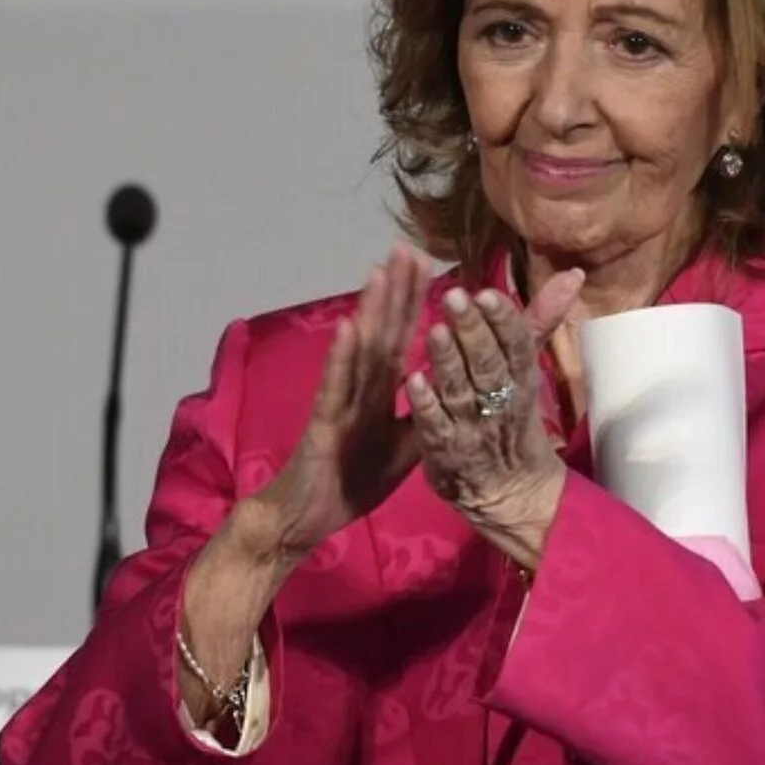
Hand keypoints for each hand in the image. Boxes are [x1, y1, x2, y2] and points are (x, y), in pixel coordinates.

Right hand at [242, 242, 431, 564]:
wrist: (307, 518)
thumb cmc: (352, 481)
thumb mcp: (406, 450)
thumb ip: (427, 418)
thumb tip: (458, 389)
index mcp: (380, 392)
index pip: (402, 338)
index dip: (415, 302)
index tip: (430, 262)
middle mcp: (360, 388)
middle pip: (382, 331)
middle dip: (395, 290)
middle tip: (407, 246)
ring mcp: (340, 402)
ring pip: (358, 351)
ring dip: (369, 311)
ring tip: (380, 272)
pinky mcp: (323, 424)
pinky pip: (334, 388)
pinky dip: (341, 359)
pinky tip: (347, 330)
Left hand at [404, 268, 583, 566]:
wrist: (513, 494)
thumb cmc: (513, 420)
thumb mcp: (528, 371)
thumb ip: (539, 321)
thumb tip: (572, 274)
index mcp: (522, 380)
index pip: (518, 346)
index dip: (504, 320)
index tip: (488, 293)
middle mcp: (499, 403)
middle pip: (487, 364)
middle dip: (472, 331)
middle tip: (455, 297)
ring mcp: (471, 428)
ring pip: (460, 391)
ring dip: (447, 361)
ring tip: (435, 330)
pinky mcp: (446, 452)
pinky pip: (436, 426)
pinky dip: (426, 404)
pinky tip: (414, 381)